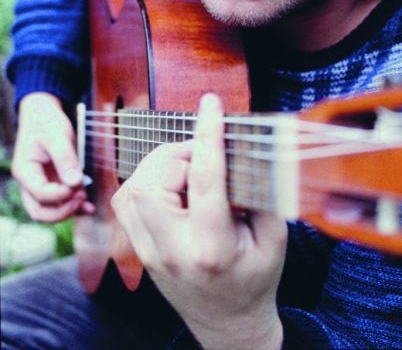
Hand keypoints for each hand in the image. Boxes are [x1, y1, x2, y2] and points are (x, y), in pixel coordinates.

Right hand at [12, 92, 94, 221]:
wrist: (44, 114)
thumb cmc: (47, 123)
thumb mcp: (57, 136)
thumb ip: (65, 159)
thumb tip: (74, 183)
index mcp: (25, 171)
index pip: (40, 194)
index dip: (60, 195)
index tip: (77, 186)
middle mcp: (30, 182)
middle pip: (39, 211)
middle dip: (61, 211)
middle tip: (81, 197)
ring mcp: (41, 184)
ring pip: (50, 210)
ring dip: (68, 211)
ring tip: (86, 201)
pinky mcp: (53, 183)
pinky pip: (61, 202)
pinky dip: (74, 207)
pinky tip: (89, 207)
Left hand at [112, 94, 285, 349]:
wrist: (228, 325)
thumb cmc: (255, 280)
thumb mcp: (275, 239)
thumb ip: (262, 191)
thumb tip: (246, 146)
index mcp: (213, 249)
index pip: (205, 181)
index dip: (209, 136)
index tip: (211, 104)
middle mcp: (172, 250)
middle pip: (154, 181)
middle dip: (180, 154)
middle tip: (206, 155)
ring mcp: (148, 252)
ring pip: (133, 187)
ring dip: (161, 164)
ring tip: (191, 168)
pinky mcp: (138, 249)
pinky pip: (126, 199)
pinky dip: (146, 178)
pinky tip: (171, 182)